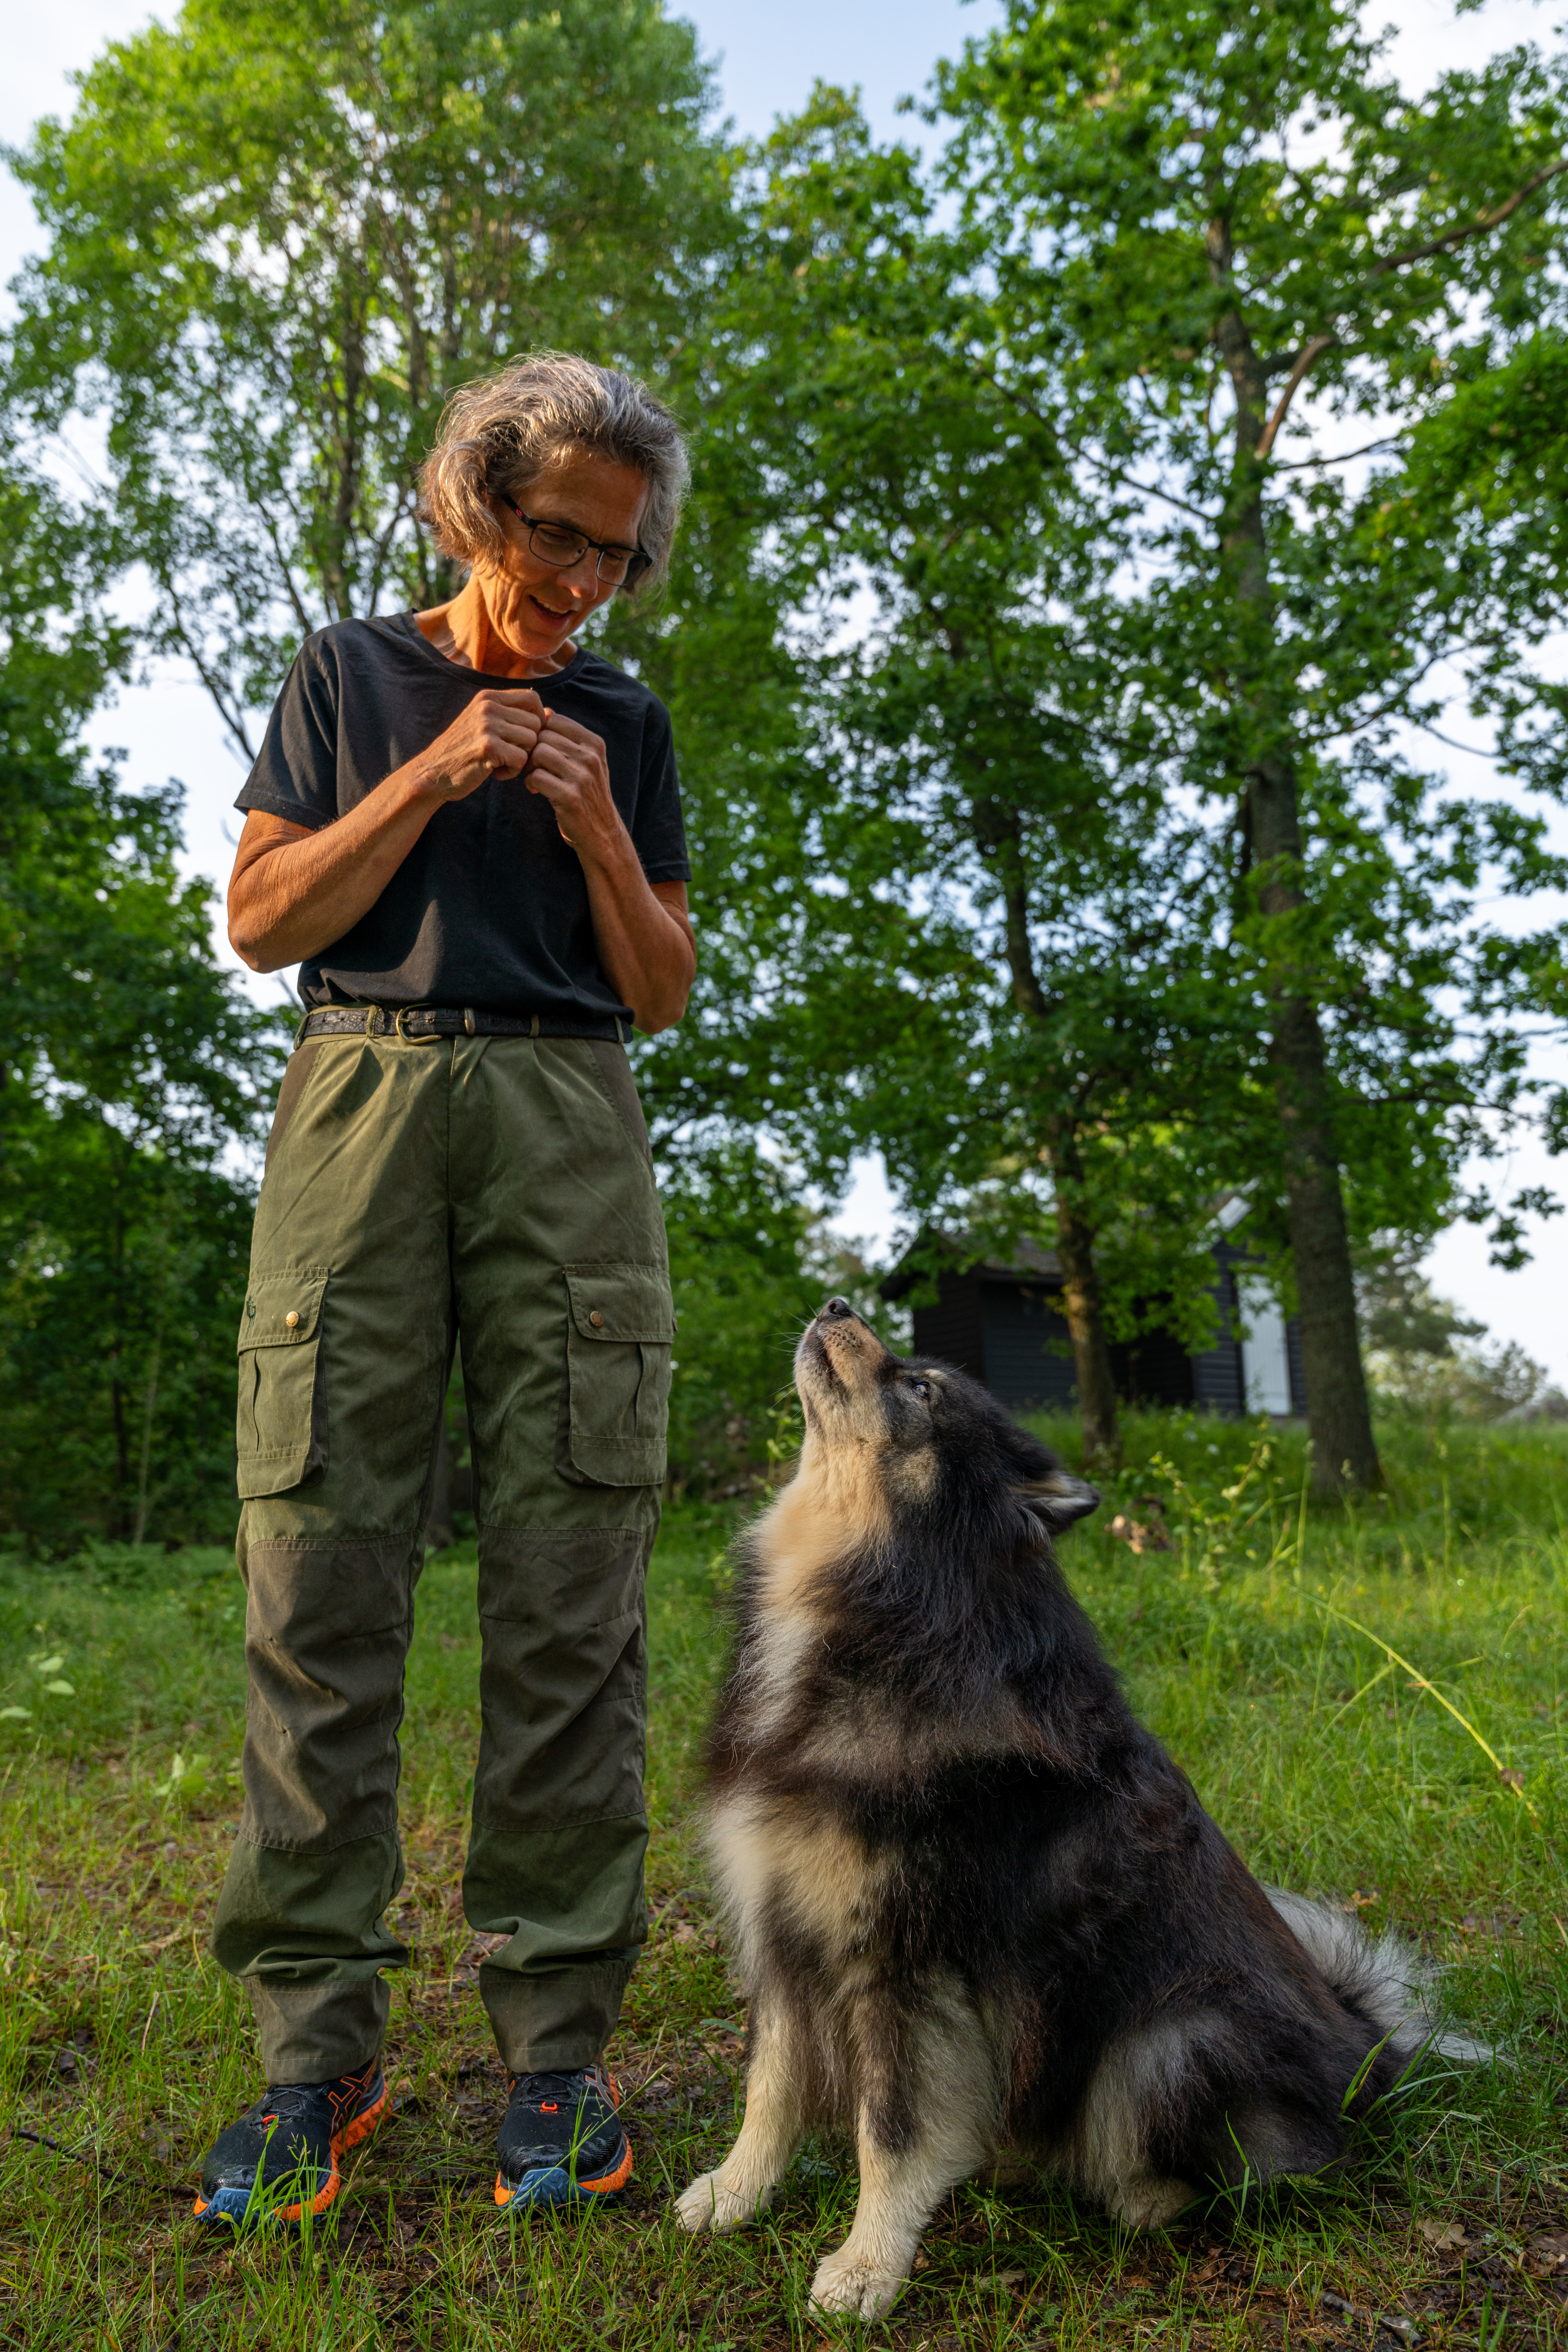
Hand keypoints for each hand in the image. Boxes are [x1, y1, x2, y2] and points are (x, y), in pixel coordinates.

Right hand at [415, 688, 545, 800]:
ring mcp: (487, 725)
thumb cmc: (463, 750)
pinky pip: (521, 759)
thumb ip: (510, 715)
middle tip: (510, 755)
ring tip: (501, 764)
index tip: (527, 735)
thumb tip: (549, 713)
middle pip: (536, 722)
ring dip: (521, 758)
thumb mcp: (483, 723)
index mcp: (488, 697)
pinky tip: (495, 773)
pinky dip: (512, 772)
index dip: (539, 717)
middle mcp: (488, 706)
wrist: (433, 772)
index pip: (532, 697)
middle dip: (529, 744)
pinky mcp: (487, 746)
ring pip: (532, 741)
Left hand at [523, 711, 622, 860]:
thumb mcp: (588, 762)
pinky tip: (535, 790)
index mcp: (595, 744)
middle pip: (544, 736)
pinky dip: (529, 782)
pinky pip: (536, 776)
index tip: (540, 747)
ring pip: (538, 753)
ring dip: (529, 765)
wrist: (601, 832)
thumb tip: (546, 712)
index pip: (556, 720)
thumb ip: (569, 738)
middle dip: (532, 749)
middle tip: (531, 765)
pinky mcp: (569, 797)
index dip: (540, 731)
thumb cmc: (588, 793)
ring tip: (533, 776)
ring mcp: (582, 777)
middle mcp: (591, 758)